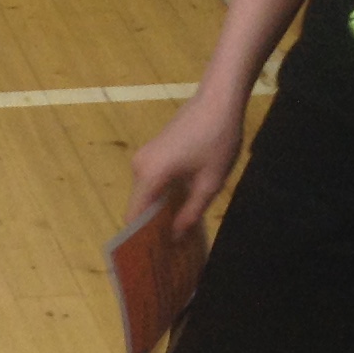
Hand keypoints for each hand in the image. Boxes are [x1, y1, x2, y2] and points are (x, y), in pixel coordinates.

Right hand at [127, 89, 247, 236]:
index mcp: (150, 176)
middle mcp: (139, 168)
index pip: (134, 217)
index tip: (153, 254)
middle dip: (152, 226)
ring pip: (146, 194)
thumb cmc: (218, 139)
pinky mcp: (153, 151)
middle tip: (170, 246)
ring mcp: (144, 157)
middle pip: (139, 207)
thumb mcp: (210, 182)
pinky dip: (162, 195)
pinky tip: (179, 204)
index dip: (141, 238)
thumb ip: (191, 213)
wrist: (219, 98)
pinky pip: (152, 181)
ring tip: (177, 228)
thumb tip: (175, 237)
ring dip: (159, 210)